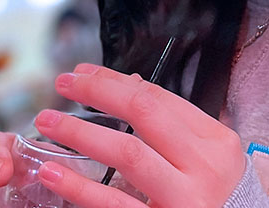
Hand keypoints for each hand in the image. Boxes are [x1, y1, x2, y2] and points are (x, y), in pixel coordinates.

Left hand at [31, 63, 246, 207]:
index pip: (159, 97)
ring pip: (127, 153)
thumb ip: (174, 123)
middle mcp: (203, 166)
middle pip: (144, 113)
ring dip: (82, 133)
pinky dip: (81, 187)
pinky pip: (114, 203)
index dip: (116, 81)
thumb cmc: (220, 197)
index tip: (84, 73)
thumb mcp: (209, 155)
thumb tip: (129, 84)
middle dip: (99, 92)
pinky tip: (54, 173)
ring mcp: (183, 199)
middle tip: (64, 83)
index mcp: (215, 141)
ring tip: (48, 122)